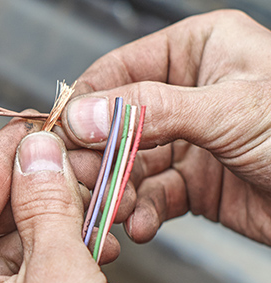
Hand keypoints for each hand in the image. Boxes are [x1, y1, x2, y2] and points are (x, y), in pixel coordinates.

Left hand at [0, 126, 170, 282]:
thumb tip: (36, 158)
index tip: (29, 131)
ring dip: (50, 234)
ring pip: (2, 262)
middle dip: (34, 199)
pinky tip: (87, 250)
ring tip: (91, 208)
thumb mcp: (59, 271)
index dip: (3, 160)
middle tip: (69, 167)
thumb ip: (44, 203)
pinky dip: (49, 270)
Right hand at [62, 10, 270, 244]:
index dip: (85, 105)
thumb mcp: (229, 111)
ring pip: (129, 166)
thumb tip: (82, 115)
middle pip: (116, 124)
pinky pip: (151, 197)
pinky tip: (141, 225)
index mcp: (199, 51)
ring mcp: (189, 141)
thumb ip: (150, 112)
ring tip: (112, 211)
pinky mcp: (194, 185)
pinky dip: (141, 213)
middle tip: (80, 183)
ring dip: (117, 192)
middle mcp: (189, 94)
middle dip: (98, 158)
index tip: (58, 136)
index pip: (119, 71)